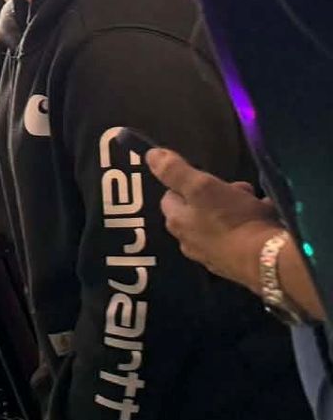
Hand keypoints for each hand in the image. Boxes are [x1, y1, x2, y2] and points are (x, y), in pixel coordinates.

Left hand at [148, 147, 279, 291]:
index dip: (187, 183)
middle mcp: (189, 242)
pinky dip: (251, 226)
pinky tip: (269, 220)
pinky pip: (241, 238)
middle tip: (238, 190)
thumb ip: (175, 171)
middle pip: (198, 211)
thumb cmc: (232, 220)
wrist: (268, 261)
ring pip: (221, 224)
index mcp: (177, 223)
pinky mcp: (237, 265)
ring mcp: (213, 256)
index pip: (171, 197)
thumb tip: (151, 155)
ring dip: (236, 210)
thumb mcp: (202, 187)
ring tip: (255, 203)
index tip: (208, 177)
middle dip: (216, 196)